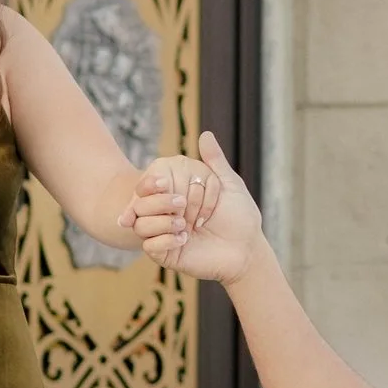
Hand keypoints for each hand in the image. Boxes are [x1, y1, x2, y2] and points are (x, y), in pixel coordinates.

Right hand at [127, 131, 264, 280]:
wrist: (246, 248)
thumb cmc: (239, 217)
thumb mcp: (229, 185)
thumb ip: (215, 160)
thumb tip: (205, 134)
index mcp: (175, 193)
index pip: (148, 184)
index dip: (149, 183)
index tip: (162, 183)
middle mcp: (165, 212)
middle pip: (141, 203)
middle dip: (161, 202)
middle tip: (182, 204)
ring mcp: (163, 233)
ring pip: (141, 224)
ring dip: (164, 222)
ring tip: (186, 225)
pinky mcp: (165, 253)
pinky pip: (150, 246)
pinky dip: (166, 241)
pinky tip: (185, 239)